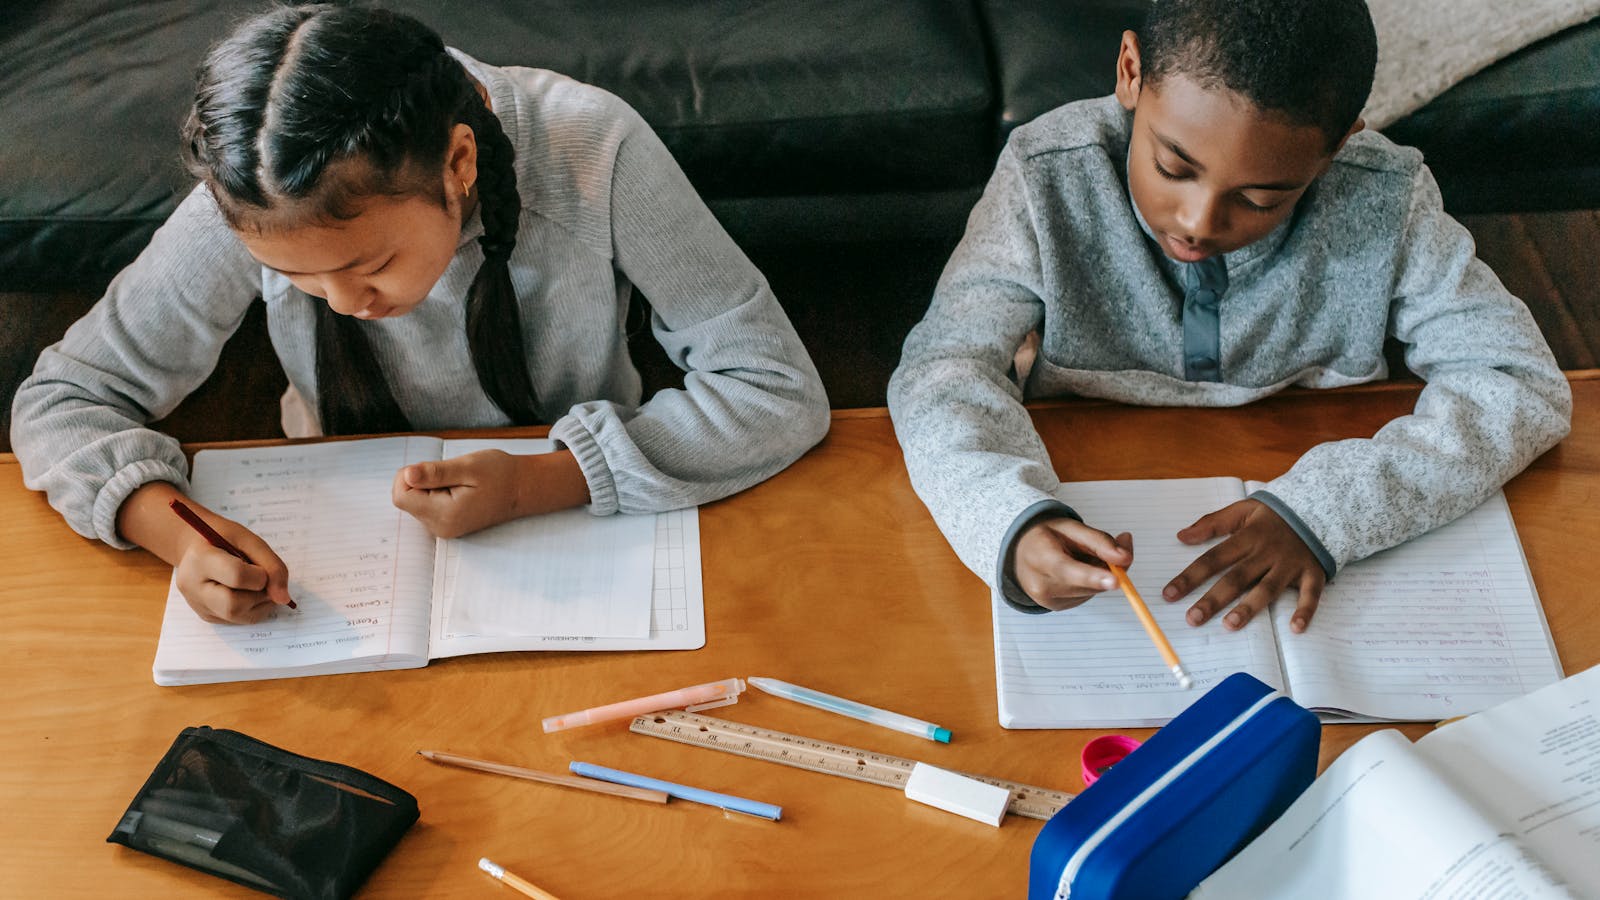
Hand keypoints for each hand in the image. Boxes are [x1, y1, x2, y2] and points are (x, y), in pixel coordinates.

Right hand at [116, 481, 291, 624]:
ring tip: (255, 583)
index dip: (260, 575)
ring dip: (259, 602)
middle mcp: (192, 586)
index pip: (236, 576)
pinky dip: (252, 608)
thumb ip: (272, 565)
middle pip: (233, 605)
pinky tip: (247, 591)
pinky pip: (238, 621)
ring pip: (238, 616)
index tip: (261, 568)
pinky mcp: (206, 615)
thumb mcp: (249, 540)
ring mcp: (197, 604)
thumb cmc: (224, 539)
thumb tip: (283, 598)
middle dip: (258, 594)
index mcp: (199, 559)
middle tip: (261, 579)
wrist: (198, 546)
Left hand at [392, 448, 589, 537]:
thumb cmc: (500, 474)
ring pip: (415, 502)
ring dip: (429, 486)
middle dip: (421, 481)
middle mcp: (440, 527)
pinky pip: (426, 506)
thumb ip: (435, 472)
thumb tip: (407, 474)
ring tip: (458, 482)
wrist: (522, 489)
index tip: (433, 469)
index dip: (409, 476)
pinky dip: (435, 493)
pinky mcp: (446, 525)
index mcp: (445, 514)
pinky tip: (458, 490)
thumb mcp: (468, 467)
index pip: (401, 495)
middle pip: (406, 499)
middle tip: (451, 475)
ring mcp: (443, 529)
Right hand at [1013, 517, 1134, 610]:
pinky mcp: (1056, 607)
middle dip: (1107, 568)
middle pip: (1086, 583)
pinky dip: (1090, 583)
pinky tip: (1076, 570)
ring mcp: (1047, 600)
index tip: (1116, 581)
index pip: (1068, 570)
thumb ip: (1100, 541)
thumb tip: (1126, 558)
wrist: (1019, 552)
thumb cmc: (1046, 536)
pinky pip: (1086, 595)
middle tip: (1116, 547)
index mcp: (1039, 557)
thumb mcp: (1071, 527)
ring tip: (1080, 558)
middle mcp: (1040, 584)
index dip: (1093, 576)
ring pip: (1091, 590)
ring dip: (1097, 575)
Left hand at [1162, 499, 1324, 632]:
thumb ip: (1212, 523)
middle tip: (1193, 618)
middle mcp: (1267, 552)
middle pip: (1236, 578)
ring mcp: (1291, 564)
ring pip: (1268, 588)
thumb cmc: (1274, 514)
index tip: (1169, 594)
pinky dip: (1305, 610)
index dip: (1190, 576)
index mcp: (1247, 536)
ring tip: (1230, 625)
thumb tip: (1181, 536)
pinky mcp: (1313, 572)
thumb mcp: (1241, 510)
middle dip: (1213, 599)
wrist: (1319, 507)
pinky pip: (1310, 594)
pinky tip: (1296, 628)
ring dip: (1250, 607)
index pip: (1213, 558)